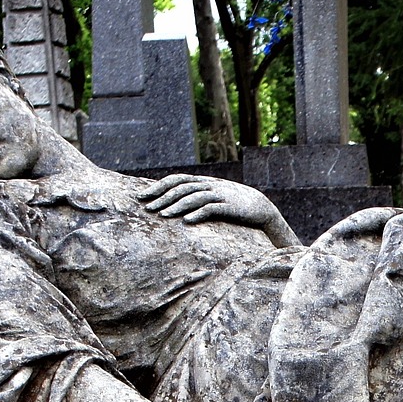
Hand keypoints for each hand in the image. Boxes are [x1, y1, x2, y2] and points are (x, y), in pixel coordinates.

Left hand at [136, 174, 298, 246]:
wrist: (261, 208)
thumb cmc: (233, 205)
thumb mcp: (212, 196)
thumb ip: (196, 196)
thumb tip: (173, 202)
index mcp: (203, 181)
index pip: (176, 179)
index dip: (158, 187)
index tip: (141, 197)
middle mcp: (208, 185)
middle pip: (181, 188)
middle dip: (162, 198)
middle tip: (147, 209)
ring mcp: (219, 194)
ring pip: (193, 197)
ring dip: (177, 207)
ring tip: (163, 216)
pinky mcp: (229, 206)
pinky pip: (211, 209)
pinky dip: (198, 214)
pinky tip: (186, 221)